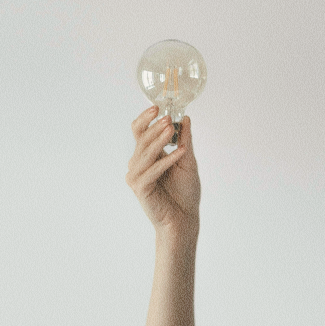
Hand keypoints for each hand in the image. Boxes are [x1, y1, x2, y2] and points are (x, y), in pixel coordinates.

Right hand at [126, 106, 200, 235]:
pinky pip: (151, 170)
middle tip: (168, 119)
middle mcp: (138, 165)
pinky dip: (166, 161)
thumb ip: (184, 141)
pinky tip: (180, 153)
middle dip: (155, 128)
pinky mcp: (140, 188)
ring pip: (145, 153)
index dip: (145, 118)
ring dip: (159, 141)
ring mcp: (137, 177)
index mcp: (147, 156)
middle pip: (141, 140)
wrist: (184, 218)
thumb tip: (185, 118)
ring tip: (172, 131)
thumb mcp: (188, 161)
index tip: (157, 107)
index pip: (139, 132)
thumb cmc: (185, 193)